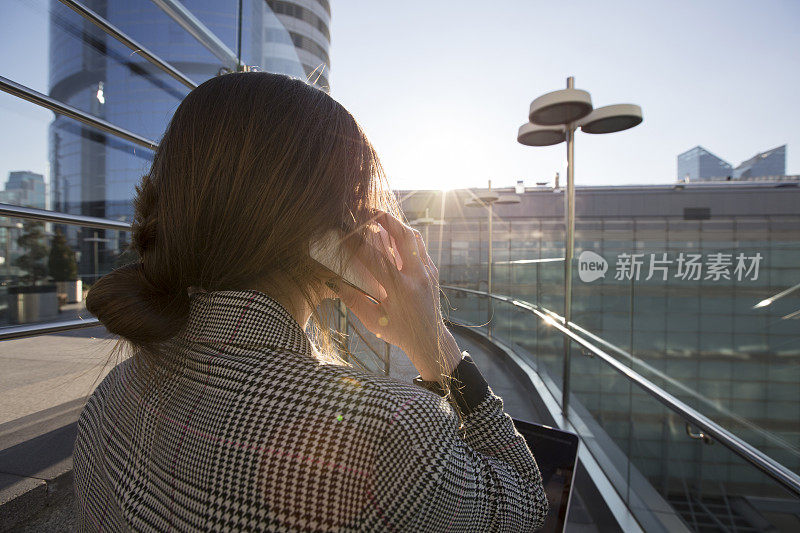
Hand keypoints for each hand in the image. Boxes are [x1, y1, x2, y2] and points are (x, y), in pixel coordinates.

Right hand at [332, 210, 461, 380]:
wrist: (430, 341)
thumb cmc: (399, 333)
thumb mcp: (372, 321)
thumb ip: (353, 300)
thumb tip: (332, 280)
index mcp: (399, 289)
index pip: (374, 257)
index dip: (356, 242)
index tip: (342, 230)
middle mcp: (416, 276)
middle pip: (402, 236)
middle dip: (384, 218)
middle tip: (366, 210)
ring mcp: (427, 272)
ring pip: (414, 237)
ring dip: (396, 225)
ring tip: (378, 219)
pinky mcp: (432, 271)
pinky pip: (418, 247)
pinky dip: (404, 237)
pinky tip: (391, 236)